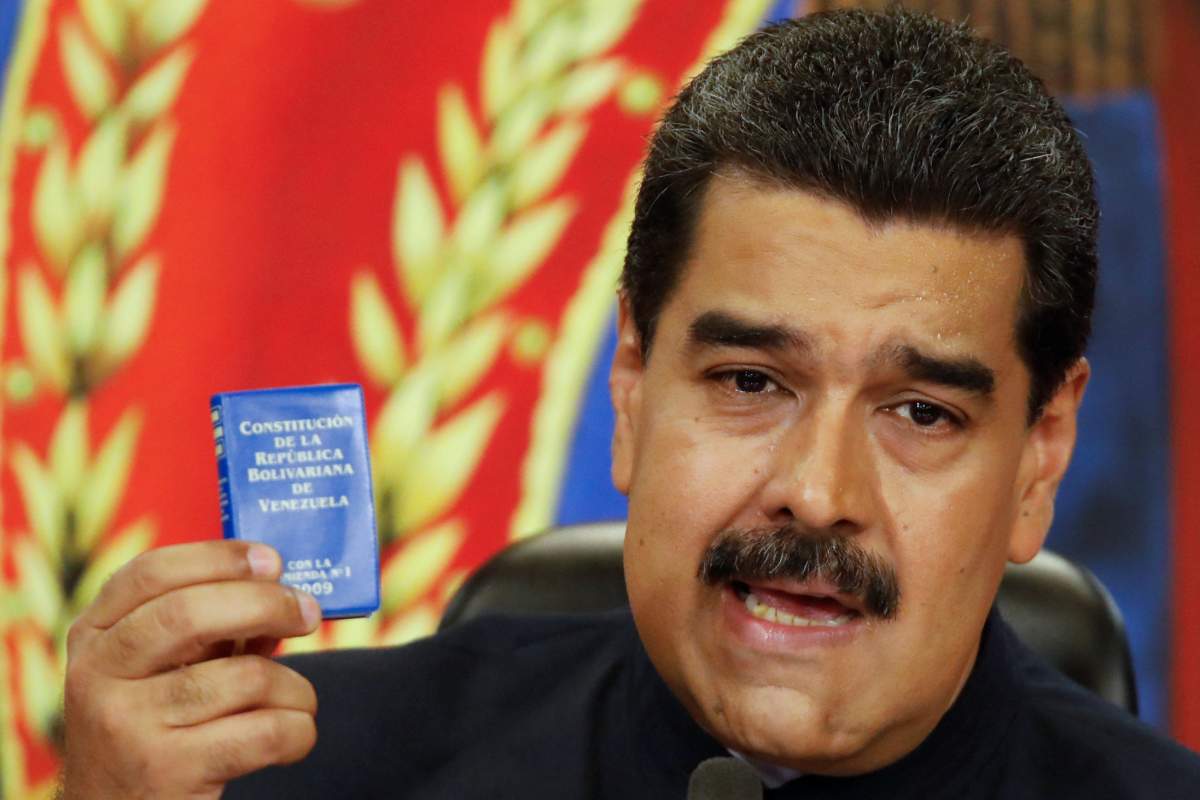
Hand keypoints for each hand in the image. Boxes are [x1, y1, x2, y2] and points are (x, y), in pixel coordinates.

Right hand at [61, 540, 322, 798]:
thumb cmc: (157, 725)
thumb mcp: (164, 669)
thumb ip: (215, 627)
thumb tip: (289, 591)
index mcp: (95, 634)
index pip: (150, 572)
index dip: (219, 557)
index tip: (273, 559)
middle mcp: (98, 675)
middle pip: (189, 615)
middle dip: (265, 603)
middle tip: (308, 612)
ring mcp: (126, 725)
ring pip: (242, 678)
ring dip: (293, 686)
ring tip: (300, 700)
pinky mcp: (165, 771)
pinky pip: (262, 733)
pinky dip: (298, 730)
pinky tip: (296, 735)